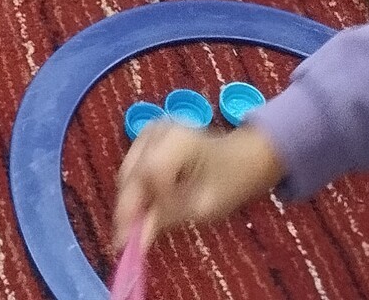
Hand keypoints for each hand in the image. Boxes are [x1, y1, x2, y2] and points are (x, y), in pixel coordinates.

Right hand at [114, 122, 282, 246]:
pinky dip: (135, 190)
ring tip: (135, 227)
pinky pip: (131, 168)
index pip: (151, 172)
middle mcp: (159, 130)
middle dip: (129, 206)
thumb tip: (138, 239)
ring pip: (127, 172)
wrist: (241, 159)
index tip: (145, 232)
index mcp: (180, 140)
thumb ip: (169, 218)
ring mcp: (150, 131)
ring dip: (130, 200)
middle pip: (132, 171)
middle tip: (127, 239)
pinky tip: (143, 207)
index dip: (147, 203)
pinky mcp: (145, 138)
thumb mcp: (204, 206)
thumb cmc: (230, 182)